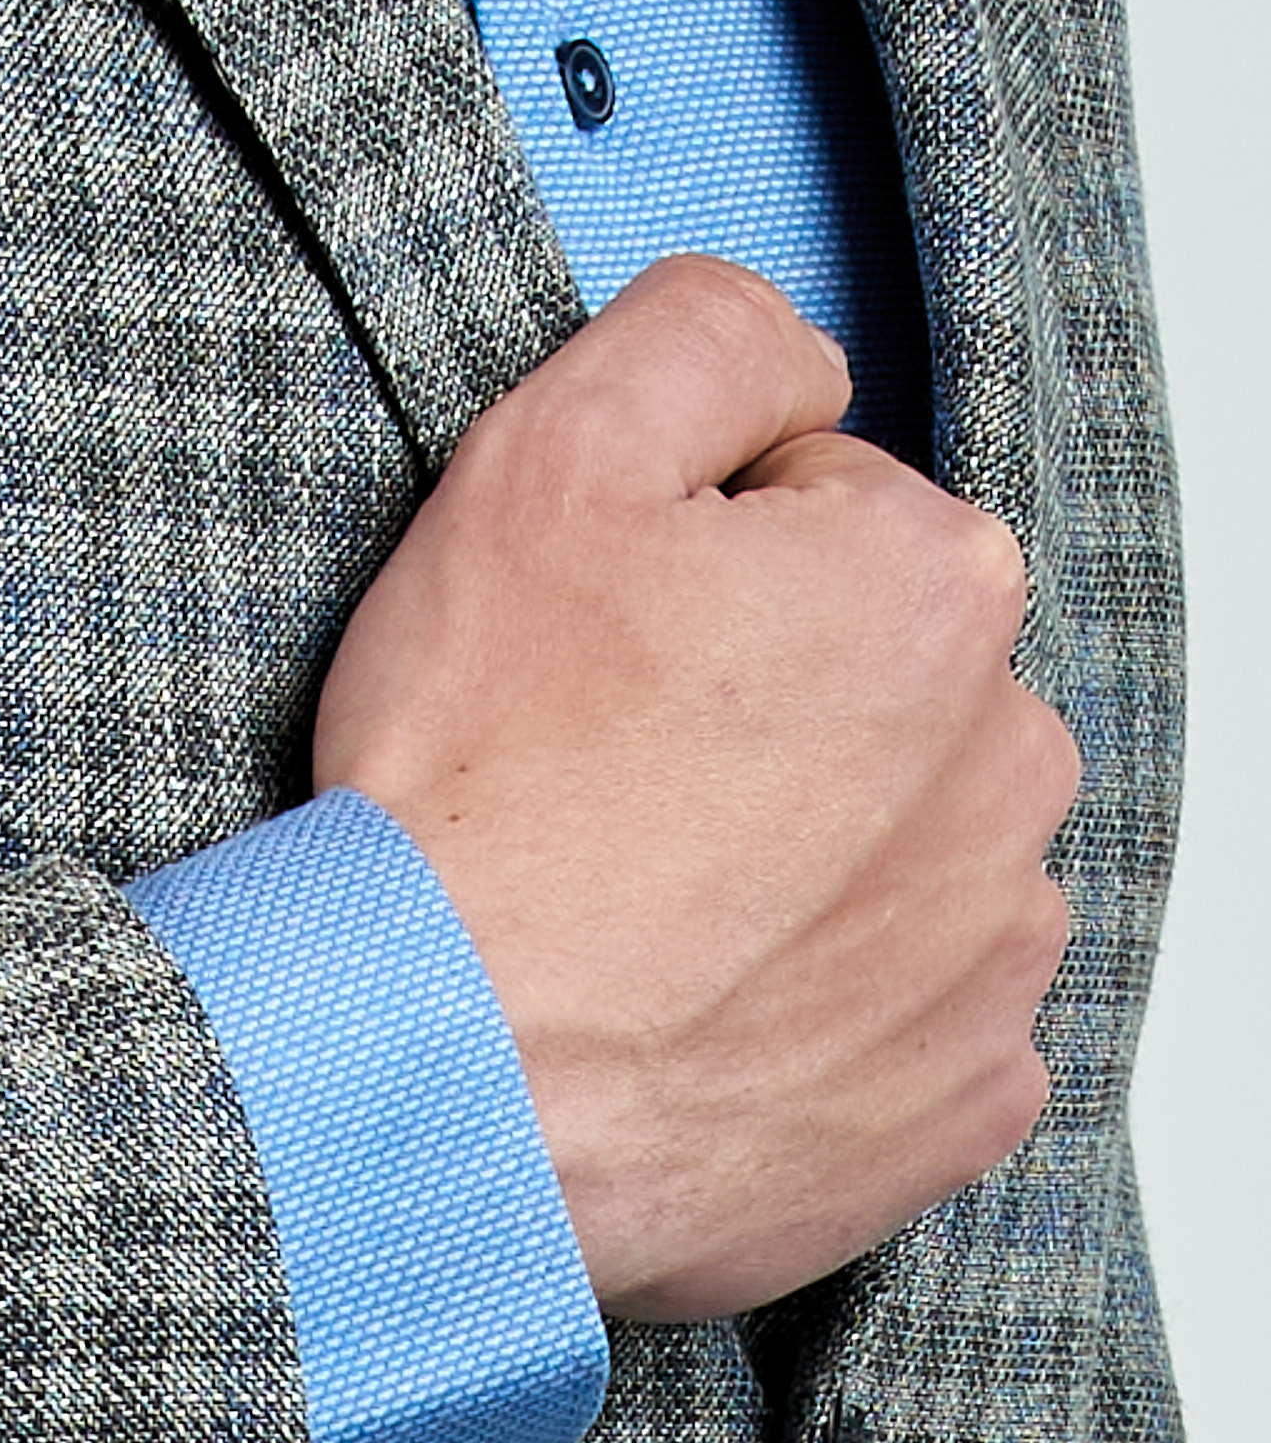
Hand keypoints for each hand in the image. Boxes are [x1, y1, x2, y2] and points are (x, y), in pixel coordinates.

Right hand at [311, 254, 1079, 1322]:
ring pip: (905, 861)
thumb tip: (801, 369)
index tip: (602, 661)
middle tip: (611, 792)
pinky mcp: (959, 1105)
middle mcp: (1010, 768)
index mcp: (937, 588)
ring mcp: (993, 953)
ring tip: (650, 918)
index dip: (695, 578)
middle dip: (771, 722)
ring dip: (804, 873)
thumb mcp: (542, 461)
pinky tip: (705, 1021)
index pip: (832, 525)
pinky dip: (825, 1024)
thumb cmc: (475, 795)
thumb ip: (705, 337)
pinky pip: (914, 1029)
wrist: (433, 1080)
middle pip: (884, 697)